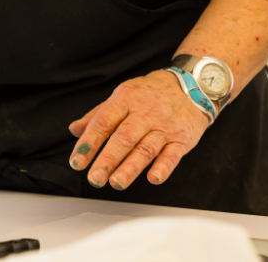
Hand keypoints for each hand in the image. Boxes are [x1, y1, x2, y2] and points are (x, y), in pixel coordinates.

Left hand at [66, 69, 209, 189]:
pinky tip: (154, 178)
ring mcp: (165, 126)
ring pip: (146, 149)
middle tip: (94, 178)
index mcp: (125, 99)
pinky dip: (164, 167)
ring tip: (116, 182)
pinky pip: (173, 154)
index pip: (103, 122)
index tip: (77, 162)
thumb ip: (98, 115)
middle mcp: (145, 113)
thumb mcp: (123, 96)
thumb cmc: (151, 93)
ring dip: (131, 168)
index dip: (88, 143)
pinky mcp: (182, 139)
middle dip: (108, 160)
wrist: (192, 85)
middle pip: (124, 138)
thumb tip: (74, 130)